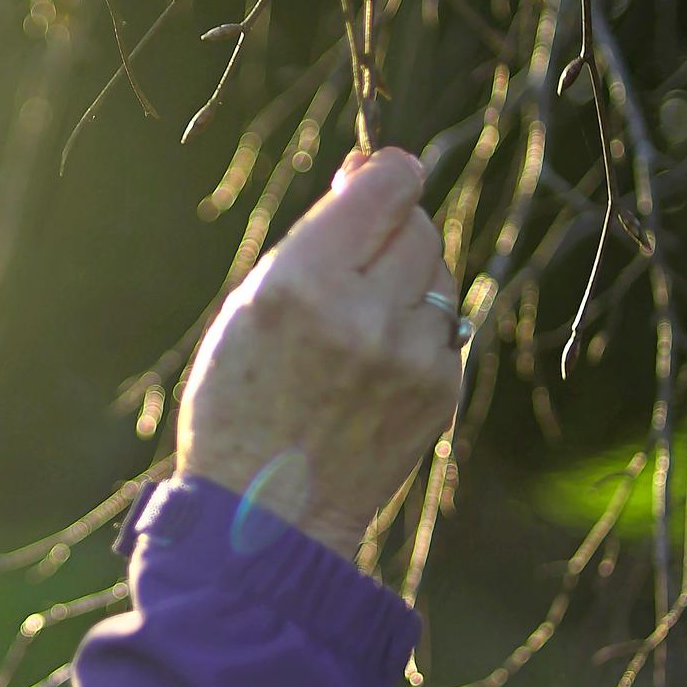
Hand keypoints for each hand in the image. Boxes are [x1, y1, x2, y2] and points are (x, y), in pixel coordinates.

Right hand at [175, 147, 465, 562]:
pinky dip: (418, 328)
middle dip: (392, 227)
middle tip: (356, 258)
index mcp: (302, 285)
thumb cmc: (241, 400)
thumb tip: (370, 172)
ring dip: (408, 280)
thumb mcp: (249, 306)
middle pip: (418, 225)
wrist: (268, 515)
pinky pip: (445, 325)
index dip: (385, 171)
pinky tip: (375, 362)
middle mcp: (365, 315)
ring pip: (438, 274)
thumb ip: (314, 238)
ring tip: (359, 322)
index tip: (379, 172)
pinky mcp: (440, 389)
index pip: (384, 189)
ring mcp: (411, 357)